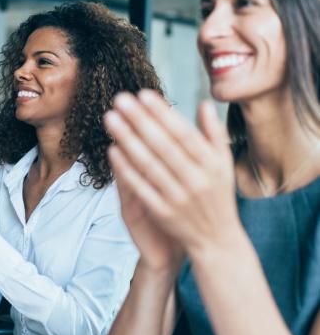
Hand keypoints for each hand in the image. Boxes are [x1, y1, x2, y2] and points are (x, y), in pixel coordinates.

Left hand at [104, 91, 242, 258]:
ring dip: (128, 140)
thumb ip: (214, 134)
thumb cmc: (218, 196)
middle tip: (119, 99)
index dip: (162, 113)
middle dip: (140, 120)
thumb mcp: (224, 165)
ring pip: (149, 165)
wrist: (217, 241)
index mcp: (212, 164)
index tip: (143, 93)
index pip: (183, 133)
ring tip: (110, 119)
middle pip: (163, 145)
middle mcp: (196, 179)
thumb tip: (204, 103)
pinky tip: (112, 151)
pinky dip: (126, 170)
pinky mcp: (163, 213)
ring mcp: (178, 198)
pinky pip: (141, 188)